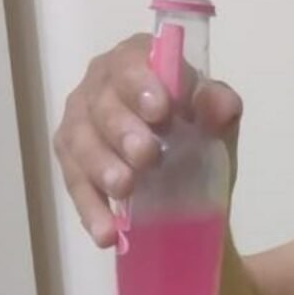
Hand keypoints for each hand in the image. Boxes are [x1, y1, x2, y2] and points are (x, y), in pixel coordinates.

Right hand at [53, 32, 242, 247]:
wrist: (194, 189)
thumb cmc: (201, 137)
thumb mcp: (219, 125)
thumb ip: (220, 108)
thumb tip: (219, 105)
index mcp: (139, 63)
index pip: (133, 61)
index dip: (142, 82)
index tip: (160, 110)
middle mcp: (101, 86)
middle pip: (102, 102)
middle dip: (122, 129)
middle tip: (146, 156)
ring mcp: (81, 124)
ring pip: (80, 142)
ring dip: (101, 166)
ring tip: (125, 189)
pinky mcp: (73, 164)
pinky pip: (76, 186)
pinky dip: (93, 210)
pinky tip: (108, 233)